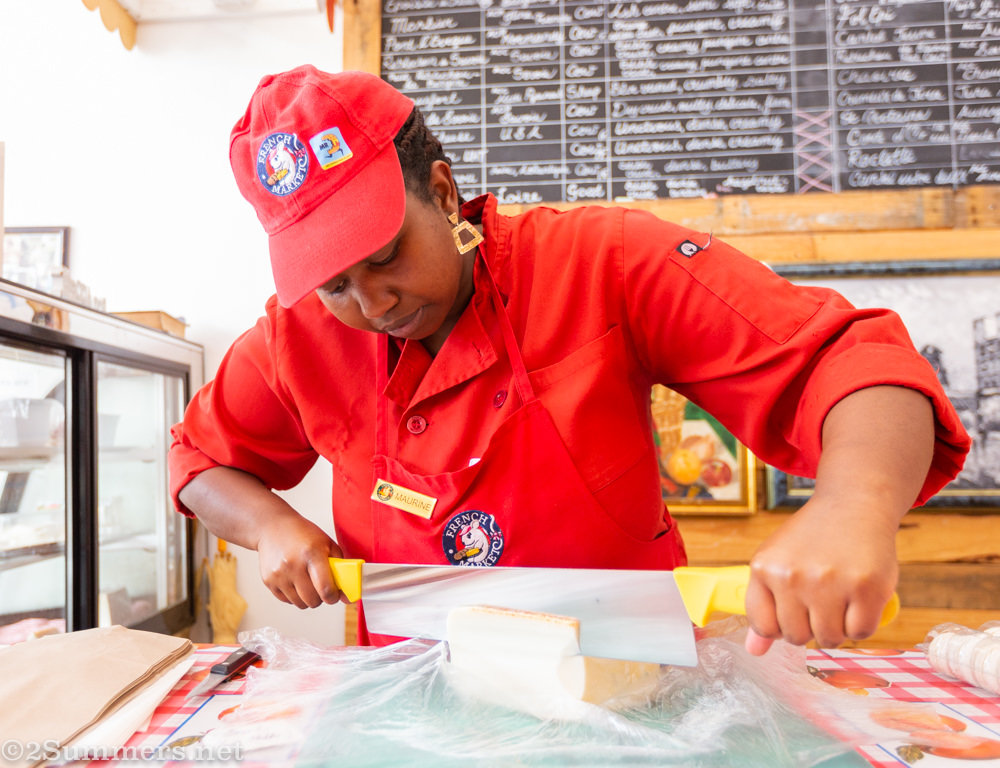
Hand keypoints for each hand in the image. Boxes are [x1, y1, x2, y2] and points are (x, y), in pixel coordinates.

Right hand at [256, 512, 342, 608]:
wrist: (273, 527)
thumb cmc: (302, 534)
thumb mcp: (327, 544)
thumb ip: (341, 568)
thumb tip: (347, 596)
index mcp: (312, 554)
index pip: (325, 588)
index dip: (333, 597)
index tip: (334, 595)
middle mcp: (293, 565)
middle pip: (312, 600)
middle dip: (320, 597)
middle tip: (321, 587)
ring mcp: (279, 574)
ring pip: (300, 603)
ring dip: (307, 598)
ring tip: (307, 582)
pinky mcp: (268, 581)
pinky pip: (286, 600)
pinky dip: (294, 596)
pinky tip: (295, 581)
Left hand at [743, 491, 898, 653]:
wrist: (853, 505)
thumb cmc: (811, 539)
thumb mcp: (776, 563)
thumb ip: (763, 606)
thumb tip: (754, 651)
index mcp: (764, 569)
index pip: (764, 627)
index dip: (781, 626)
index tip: (793, 611)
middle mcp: (792, 576)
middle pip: (798, 638)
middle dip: (810, 626)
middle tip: (820, 599)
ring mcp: (829, 582)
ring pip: (829, 639)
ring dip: (837, 627)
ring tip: (839, 597)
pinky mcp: (866, 587)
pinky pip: (861, 633)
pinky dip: (862, 624)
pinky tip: (858, 599)